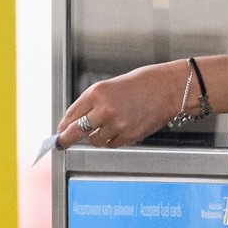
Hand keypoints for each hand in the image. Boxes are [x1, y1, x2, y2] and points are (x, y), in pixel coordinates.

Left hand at [56, 60, 189, 149]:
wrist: (168, 89)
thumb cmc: (142, 84)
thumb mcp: (111, 86)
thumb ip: (93, 103)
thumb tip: (76, 121)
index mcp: (98, 93)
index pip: (72, 114)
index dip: (63, 126)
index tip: (59, 132)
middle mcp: (105, 109)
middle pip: (77, 131)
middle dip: (68, 139)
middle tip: (62, 143)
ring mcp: (117, 124)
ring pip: (95, 140)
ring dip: (96, 137)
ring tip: (107, 126)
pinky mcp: (129, 135)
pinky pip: (111, 144)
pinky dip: (111, 140)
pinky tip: (119, 129)